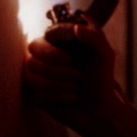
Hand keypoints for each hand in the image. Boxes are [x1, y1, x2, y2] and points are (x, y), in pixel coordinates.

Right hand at [23, 17, 117, 136]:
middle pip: (33, 49)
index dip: (56, 46)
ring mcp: (39, 73)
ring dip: (58, 83)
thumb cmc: (102, 78)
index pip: (49, 33)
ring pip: (31, 72)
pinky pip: (36, 92)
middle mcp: (47, 53)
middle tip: (77, 75)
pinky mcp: (36, 92)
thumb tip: (77, 27)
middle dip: (55, 67)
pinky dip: (57, 96)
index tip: (70, 59)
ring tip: (77, 87)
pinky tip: (71, 97)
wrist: (99, 108)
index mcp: (62, 39)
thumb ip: (94, 37)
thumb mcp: (104, 55)